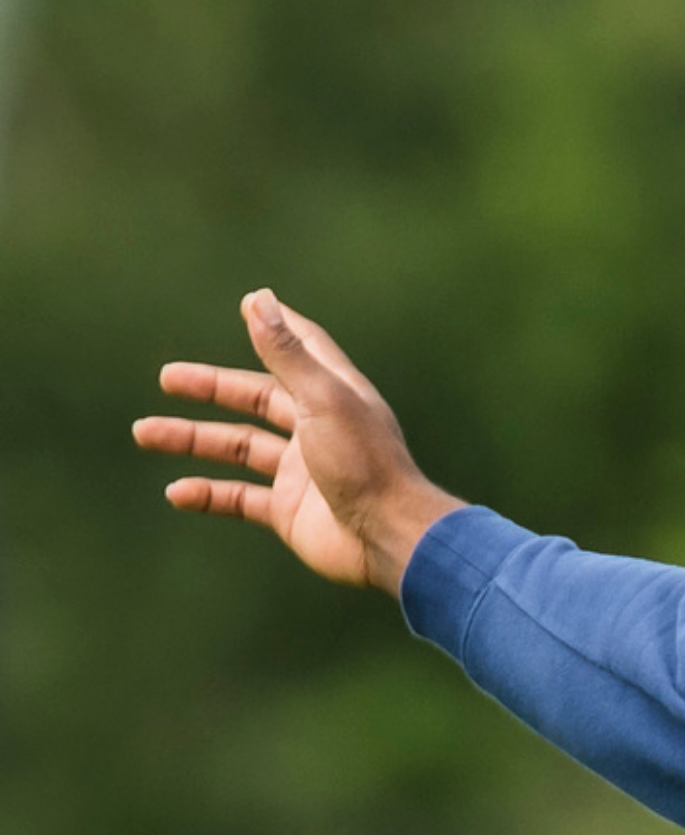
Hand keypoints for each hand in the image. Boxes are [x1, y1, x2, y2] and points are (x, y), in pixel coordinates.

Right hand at [133, 290, 463, 594]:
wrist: (389, 536)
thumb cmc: (365, 463)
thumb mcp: (323, 399)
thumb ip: (287, 354)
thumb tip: (259, 298)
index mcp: (335, 395)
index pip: (303, 351)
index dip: (277, 329)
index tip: (248, 304)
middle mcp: (318, 429)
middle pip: (258, 399)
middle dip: (213, 388)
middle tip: (168, 378)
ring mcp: (303, 471)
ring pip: (240, 448)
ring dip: (194, 440)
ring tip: (144, 433)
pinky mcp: (290, 511)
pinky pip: (240, 498)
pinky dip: (208, 494)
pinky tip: (176, 491)